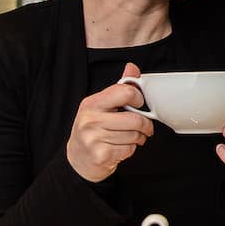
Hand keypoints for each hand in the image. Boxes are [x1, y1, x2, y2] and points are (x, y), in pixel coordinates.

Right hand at [67, 62, 153, 181]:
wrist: (78, 158)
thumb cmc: (94, 128)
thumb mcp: (102, 105)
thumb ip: (119, 88)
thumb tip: (132, 67)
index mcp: (92, 103)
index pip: (125, 92)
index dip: (139, 98)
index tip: (139, 104)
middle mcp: (90, 120)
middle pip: (135, 119)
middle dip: (145, 125)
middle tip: (144, 127)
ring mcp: (94, 139)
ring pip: (134, 135)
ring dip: (139, 138)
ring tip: (131, 137)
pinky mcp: (101, 155)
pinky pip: (129, 149)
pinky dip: (131, 149)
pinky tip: (121, 148)